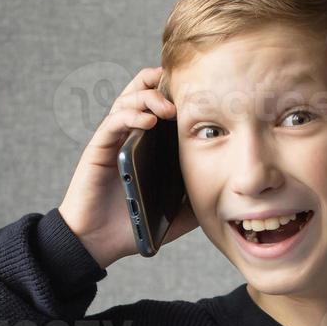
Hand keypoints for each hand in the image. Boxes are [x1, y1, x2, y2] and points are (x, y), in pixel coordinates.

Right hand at [59, 65, 198, 268]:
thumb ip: (197, 195)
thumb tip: (228, 189)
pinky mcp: (99, 149)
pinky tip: (149, 121)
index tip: (201, 91)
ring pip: (128, 100)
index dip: (176, 91)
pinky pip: (114, 122)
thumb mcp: (177, 211)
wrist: (99, 242)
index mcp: (148, 143)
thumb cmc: (134, 224)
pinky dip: (131, 116)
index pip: (161, 103)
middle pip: (141, 90)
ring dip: (150, 97)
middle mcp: (129, 135)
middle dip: (161, 83)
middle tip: (183, 92)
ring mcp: (113, 140)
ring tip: (169, 109)